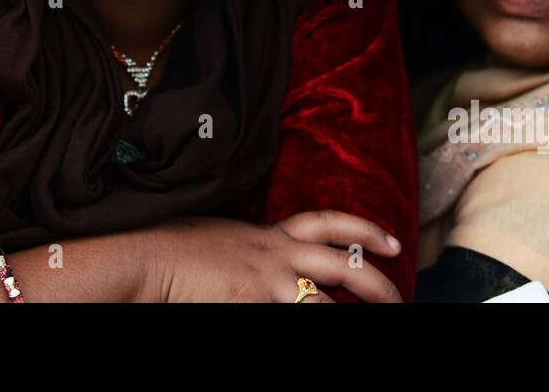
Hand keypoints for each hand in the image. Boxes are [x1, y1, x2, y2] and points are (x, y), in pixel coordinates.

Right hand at [148, 210, 404, 302]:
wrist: (149, 255)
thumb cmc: (175, 247)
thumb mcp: (223, 237)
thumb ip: (251, 248)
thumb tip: (265, 262)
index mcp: (269, 234)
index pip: (327, 223)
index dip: (364, 231)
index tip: (390, 240)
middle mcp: (276, 254)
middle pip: (343, 264)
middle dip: (377, 284)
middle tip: (399, 298)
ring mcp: (268, 282)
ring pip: (326, 304)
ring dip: (350, 315)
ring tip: (379, 319)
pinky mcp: (253, 304)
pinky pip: (294, 317)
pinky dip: (309, 321)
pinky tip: (320, 326)